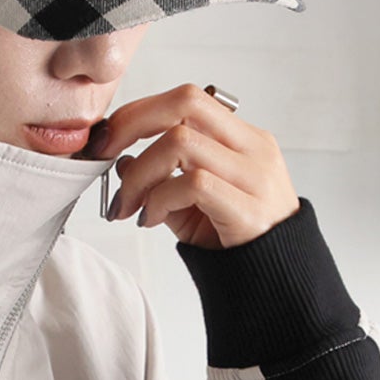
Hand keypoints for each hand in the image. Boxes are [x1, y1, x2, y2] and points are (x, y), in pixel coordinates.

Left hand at [100, 83, 299, 249]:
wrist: (275, 279)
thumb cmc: (233, 240)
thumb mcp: (191, 207)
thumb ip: (161, 183)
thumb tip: (123, 162)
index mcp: (241, 138)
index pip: (187, 99)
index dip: (140, 112)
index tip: (107, 139)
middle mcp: (251, 147)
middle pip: (185, 103)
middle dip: (133, 124)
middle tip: (105, 156)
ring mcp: (254, 174)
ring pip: (181, 143)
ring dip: (139, 175)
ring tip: (128, 207)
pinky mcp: (248, 207)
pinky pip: (193, 184)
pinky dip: (158, 200)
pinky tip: (149, 220)